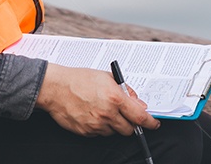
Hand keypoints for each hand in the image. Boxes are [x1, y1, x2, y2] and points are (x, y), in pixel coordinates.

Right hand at [35, 64, 158, 135]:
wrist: (56, 88)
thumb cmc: (80, 79)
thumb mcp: (108, 77)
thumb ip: (127, 91)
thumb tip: (139, 103)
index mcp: (115, 98)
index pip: (139, 116)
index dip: (150, 123)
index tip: (154, 124)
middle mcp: (107, 114)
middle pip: (129, 129)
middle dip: (131, 124)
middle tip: (126, 115)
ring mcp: (96, 125)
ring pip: (114, 132)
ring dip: (114, 124)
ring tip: (104, 110)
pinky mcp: (86, 132)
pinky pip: (100, 134)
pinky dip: (101, 127)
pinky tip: (93, 114)